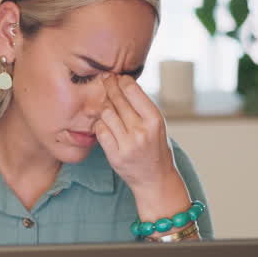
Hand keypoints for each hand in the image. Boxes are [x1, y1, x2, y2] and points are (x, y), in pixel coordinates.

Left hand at [93, 73, 175, 189]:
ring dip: (104, 107)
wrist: (155, 179)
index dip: (122, 81)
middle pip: (117, 100)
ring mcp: (127, 144)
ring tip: (107, 105)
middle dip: (109, 87)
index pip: (132, 90)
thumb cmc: (156, 147)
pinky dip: (100, 125)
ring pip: (106, 113)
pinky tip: (105, 124)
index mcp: (154, 119)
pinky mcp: (115, 156)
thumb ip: (142, 106)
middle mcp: (141, 131)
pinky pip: (100, 131)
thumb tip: (122, 83)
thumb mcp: (157, 124)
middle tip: (105, 80)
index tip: (117, 77)